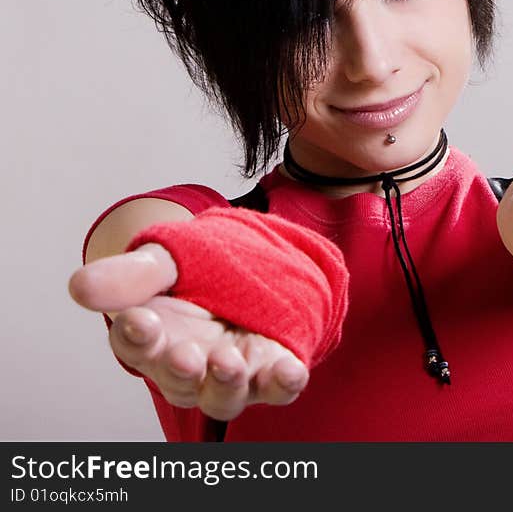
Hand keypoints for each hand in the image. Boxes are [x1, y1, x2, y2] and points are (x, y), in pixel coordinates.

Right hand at [69, 244, 308, 419]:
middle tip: (184, 355)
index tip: (138, 320)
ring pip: (225, 395)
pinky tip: (289, 371)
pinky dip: (284, 383)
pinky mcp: (272, 369)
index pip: (136, 344)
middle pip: (178, 380)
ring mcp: (232, 371)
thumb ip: (130, 274)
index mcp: (154, 336)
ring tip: (227, 363)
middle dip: (180, 370)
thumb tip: (79, 287)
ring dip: (226, 383)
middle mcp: (189, 364)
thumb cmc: (199, 268)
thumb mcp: (166, 260)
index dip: (135, 337)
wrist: (255, 263)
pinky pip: (278, 385)